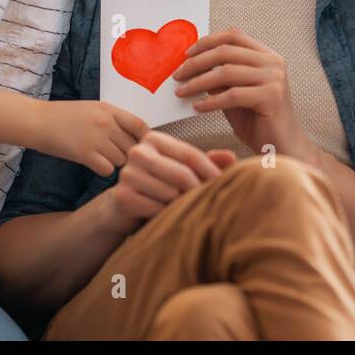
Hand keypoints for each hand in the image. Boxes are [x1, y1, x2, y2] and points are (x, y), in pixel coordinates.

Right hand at [40, 100, 148, 176]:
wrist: (37, 120)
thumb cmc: (64, 115)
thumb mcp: (93, 108)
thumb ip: (113, 119)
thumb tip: (135, 134)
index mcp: (109, 110)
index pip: (140, 125)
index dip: (145, 139)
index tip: (142, 147)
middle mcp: (106, 123)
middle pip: (133, 146)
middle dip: (128, 154)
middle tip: (118, 157)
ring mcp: (96, 138)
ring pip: (122, 160)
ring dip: (115, 163)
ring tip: (103, 158)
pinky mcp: (84, 154)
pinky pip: (107, 169)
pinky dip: (103, 170)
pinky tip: (94, 165)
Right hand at [108, 130, 237, 224]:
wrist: (123, 207)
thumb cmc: (158, 185)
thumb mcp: (182, 169)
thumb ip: (207, 162)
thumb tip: (231, 158)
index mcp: (154, 139)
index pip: (190, 154)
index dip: (210, 171)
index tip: (222, 185)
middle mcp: (138, 152)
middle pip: (182, 174)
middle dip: (197, 191)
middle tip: (204, 201)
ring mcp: (128, 174)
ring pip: (171, 194)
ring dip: (181, 204)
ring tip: (181, 207)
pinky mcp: (123, 196)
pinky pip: (157, 209)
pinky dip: (166, 215)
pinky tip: (165, 215)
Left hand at [172, 29, 309, 160]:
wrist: (281, 148)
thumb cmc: (257, 120)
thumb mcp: (235, 93)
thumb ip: (220, 77)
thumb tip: (191, 65)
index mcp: (267, 56)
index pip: (233, 36)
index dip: (207, 41)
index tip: (186, 54)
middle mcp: (273, 63)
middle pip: (226, 51)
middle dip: (196, 62)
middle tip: (177, 75)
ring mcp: (274, 79)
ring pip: (226, 72)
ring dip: (198, 82)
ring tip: (182, 92)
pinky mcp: (271, 97)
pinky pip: (232, 95)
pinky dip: (210, 101)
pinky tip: (197, 107)